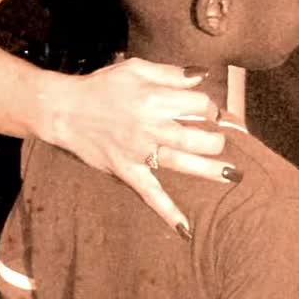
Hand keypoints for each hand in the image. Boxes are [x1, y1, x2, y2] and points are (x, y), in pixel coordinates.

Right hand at [53, 57, 229, 236]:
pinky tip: (185, 229)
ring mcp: (139, 151)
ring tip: (233, 175)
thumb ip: (171, 73)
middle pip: (196, 136)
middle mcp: (150, 126)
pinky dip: (167, 212)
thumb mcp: (136, 68)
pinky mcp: (127, 171)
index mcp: (154, 98)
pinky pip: (150, 194)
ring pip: (181, 162)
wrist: (65, 110)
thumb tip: (203, 76)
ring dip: (209, 170)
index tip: (210, 112)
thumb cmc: (102, 87)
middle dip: (216, 139)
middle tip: (221, 140)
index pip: (197, 105)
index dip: (209, 108)